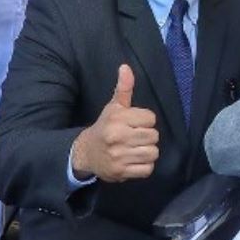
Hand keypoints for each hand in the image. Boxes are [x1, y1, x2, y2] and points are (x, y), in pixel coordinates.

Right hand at [71, 64, 159, 182]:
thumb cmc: (105, 127)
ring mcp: (119, 156)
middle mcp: (117, 137)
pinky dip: (144, 166)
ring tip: (136, 149)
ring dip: (147, 152)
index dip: (145, 120)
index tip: (135, 123)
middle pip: (153, 136)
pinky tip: (134, 160)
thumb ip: (124, 88)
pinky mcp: (121, 172)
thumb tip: (125, 67)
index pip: (150, 118)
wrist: (86, 153)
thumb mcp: (113, 107)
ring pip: (152, 153)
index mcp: (117, 119)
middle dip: (148, 136)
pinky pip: (147, 169)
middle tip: (136, 137)